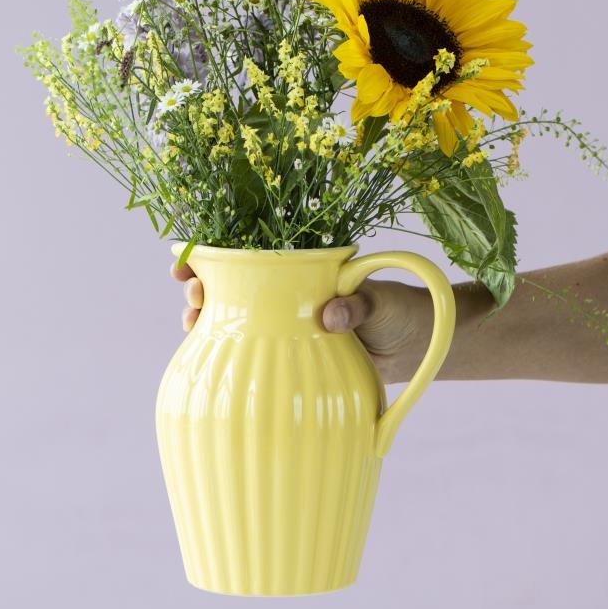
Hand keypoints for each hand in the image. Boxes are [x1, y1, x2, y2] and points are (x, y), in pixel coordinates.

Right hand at [170, 262, 433, 383]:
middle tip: (194, 295)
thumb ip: (360, 304)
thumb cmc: (401, 312)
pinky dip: (225, 349)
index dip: (213, 252)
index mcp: (303, 266)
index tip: (189, 259)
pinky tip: (209, 358)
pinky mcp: (287, 354)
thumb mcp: (383, 301)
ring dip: (204, 316)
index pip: (250, 250)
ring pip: (231, 315)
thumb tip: (330, 315)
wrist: (418, 349)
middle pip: (229, 282)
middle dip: (199, 284)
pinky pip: (249, 348)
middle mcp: (286, 291)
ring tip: (193, 322)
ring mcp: (283, 323)